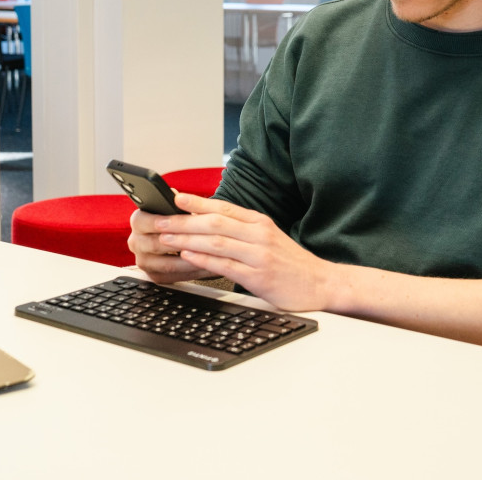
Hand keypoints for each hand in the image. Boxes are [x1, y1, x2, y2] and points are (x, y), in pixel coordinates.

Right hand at [128, 202, 217, 283]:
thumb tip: (178, 197)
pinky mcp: (155, 276)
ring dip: (190, 260)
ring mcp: (144, 261)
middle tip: (199, 241)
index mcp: (138, 222)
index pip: (142, 221)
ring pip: (167, 264)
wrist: (183, 237)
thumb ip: (176, 203)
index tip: (176, 222)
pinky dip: (192, 272)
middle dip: (179, 243)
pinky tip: (207, 265)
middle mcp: (136, 242)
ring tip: (208, 255)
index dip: (159, 222)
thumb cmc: (179, 220)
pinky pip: (174, 277)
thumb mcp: (176, 207)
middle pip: (155, 245)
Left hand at [150, 193, 334, 311]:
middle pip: (214, 222)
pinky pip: (225, 265)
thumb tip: (208, 221)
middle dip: (183, 221)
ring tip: (166, 238)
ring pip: (216, 241)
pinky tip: (188, 256)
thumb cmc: (291, 263)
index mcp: (259, 222)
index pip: (223, 207)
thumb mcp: (268, 238)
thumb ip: (241, 229)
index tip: (175, 198)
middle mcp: (259, 234)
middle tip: (160, 220)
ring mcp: (259, 255)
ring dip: (187, 239)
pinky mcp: (258, 276)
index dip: (197, 201)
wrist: (321, 283)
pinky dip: (203, 259)